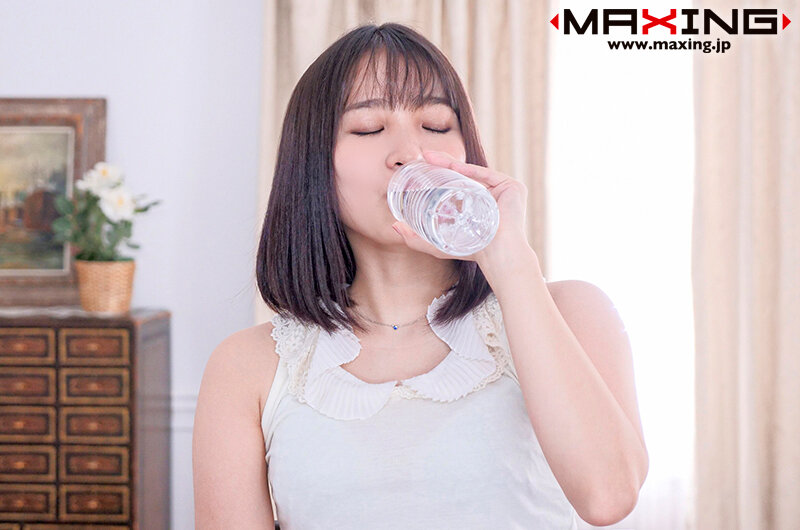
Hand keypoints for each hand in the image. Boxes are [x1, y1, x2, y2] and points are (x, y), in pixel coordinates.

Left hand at [391, 150, 538, 273]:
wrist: (497, 255)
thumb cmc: (472, 252)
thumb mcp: (438, 245)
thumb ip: (417, 238)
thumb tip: (394, 227)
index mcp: (479, 203)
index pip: (456, 184)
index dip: (437, 175)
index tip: (419, 168)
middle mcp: (492, 194)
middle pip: (463, 175)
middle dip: (441, 164)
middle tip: (422, 157)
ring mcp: (503, 190)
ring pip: (472, 173)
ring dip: (450, 163)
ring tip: (429, 158)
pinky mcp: (513, 187)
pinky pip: (487, 175)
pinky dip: (470, 171)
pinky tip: (453, 167)